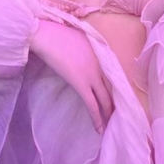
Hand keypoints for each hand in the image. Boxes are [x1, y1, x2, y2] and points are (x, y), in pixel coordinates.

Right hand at [30, 19, 113, 133]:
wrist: (46, 35)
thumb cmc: (58, 34)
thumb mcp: (79, 38)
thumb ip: (87, 50)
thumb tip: (86, 60)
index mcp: (100, 52)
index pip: (113, 75)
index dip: (115, 89)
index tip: (116, 99)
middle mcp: (100, 64)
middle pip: (112, 89)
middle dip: (115, 104)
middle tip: (116, 117)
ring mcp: (92, 74)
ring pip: (105, 99)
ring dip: (108, 114)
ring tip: (110, 126)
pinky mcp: (81, 83)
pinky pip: (92, 104)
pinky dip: (97, 118)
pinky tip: (99, 129)